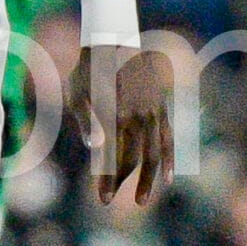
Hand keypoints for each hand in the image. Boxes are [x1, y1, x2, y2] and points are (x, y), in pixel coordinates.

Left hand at [71, 44, 174, 204]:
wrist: (114, 44)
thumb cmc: (87, 72)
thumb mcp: (77, 94)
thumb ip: (87, 121)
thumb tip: (96, 149)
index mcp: (116, 116)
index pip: (114, 159)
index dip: (108, 181)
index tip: (102, 200)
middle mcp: (138, 118)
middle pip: (134, 160)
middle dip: (121, 183)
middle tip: (107, 201)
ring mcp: (153, 114)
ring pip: (155, 154)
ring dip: (149, 180)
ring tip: (142, 200)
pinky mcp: (161, 110)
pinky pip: (168, 139)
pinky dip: (169, 159)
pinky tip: (167, 178)